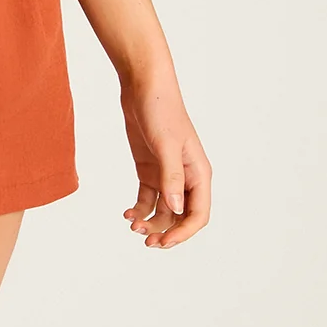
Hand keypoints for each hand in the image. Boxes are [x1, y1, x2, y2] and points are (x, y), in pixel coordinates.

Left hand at [118, 71, 210, 248]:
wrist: (143, 85)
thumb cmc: (161, 109)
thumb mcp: (166, 144)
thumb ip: (171, 177)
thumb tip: (176, 211)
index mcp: (198, 173)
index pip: (198, 214)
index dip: (184, 233)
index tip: (164, 242)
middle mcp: (185, 177)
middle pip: (180, 217)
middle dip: (165, 231)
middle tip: (145, 241)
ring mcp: (166, 173)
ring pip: (163, 210)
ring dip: (150, 222)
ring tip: (132, 226)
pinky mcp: (149, 168)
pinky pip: (147, 198)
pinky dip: (139, 209)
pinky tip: (127, 213)